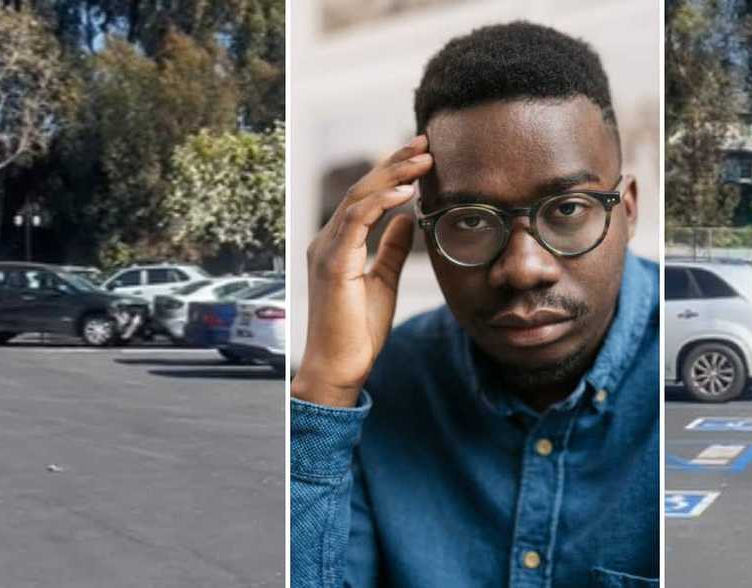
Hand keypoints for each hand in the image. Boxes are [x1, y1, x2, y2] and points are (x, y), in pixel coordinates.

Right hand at [291, 136, 432, 406]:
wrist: (340, 367)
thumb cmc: (358, 331)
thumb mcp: (383, 281)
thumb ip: (393, 248)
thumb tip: (410, 218)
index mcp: (338, 243)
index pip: (365, 196)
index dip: (392, 172)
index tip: (422, 154)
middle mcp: (327, 240)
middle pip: (361, 188)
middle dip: (394, 163)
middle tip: (425, 142)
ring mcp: (326, 250)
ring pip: (358, 197)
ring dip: (392, 175)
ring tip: (422, 160)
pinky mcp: (333, 264)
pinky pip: (356, 221)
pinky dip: (380, 203)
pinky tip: (405, 192)